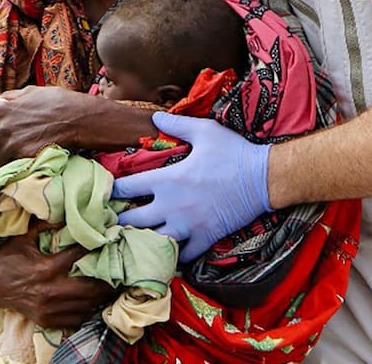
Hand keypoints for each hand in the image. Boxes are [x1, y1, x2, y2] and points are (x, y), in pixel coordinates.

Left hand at [0, 86, 90, 171]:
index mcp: (3, 110)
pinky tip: (18, 170)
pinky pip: (11, 171)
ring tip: (6, 166)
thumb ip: (11, 100)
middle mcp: (4, 129)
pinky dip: (12, 172)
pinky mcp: (25, 159)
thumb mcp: (30, 93)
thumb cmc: (58, 101)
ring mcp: (14, 146)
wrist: (79, 118)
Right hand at [0, 230, 115, 329]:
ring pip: (86, 305)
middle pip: (90, 287)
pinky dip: (90, 310)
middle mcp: (50, 291)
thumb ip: (44, 224)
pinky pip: (77, 319)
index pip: (79, 257)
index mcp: (46, 268)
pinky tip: (98, 300)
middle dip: (108, 278)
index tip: (110, 240)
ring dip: (102, 296)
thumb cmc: (7, 258)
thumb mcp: (22, 238)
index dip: (96, 248)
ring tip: (115, 283)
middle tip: (121, 267)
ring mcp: (49, 309)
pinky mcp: (47, 320)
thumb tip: (65, 208)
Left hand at [112, 113, 271, 263]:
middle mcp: (172, 206)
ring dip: (143, 239)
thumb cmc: (232, 152)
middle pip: (134, 220)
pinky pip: (183, 256)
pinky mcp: (205, 238)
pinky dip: (174, 255)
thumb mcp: (204, 131)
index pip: (128, 187)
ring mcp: (188, 226)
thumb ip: (176, 125)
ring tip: (135, 238)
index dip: (113, 190)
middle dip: (120, 220)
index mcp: (167, 180)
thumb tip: (154, 117)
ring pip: (153, 241)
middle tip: (113, 220)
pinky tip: (169, 250)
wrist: (264, 178)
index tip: (107, 191)